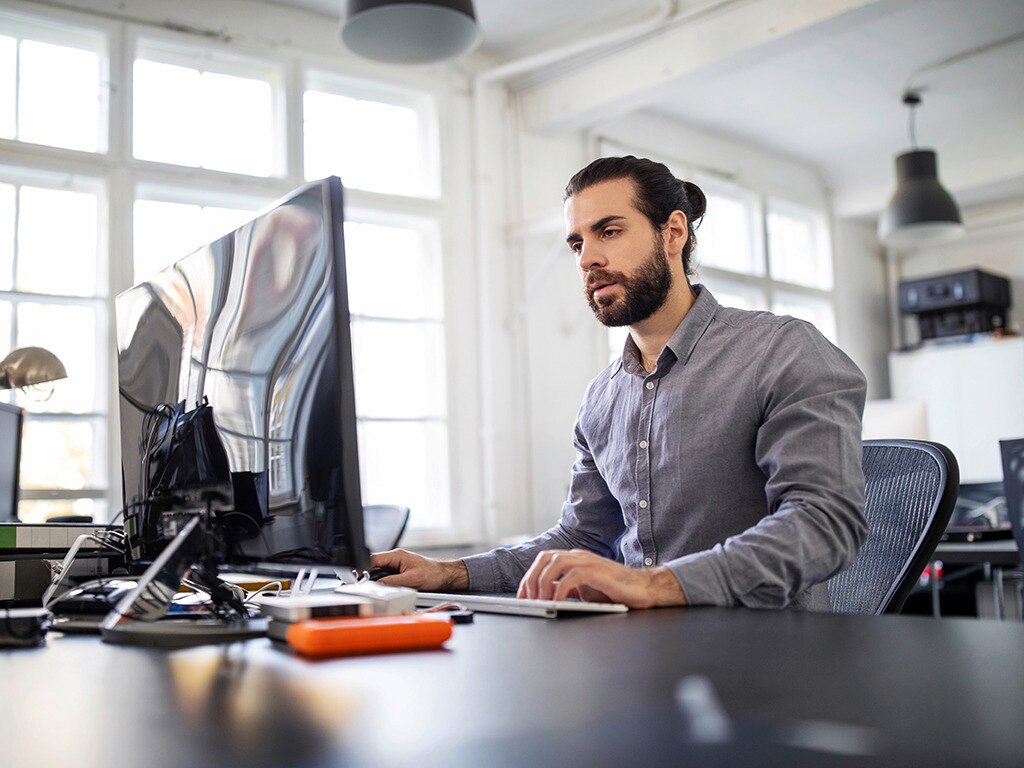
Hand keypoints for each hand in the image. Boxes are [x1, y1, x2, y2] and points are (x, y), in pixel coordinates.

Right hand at [369, 549, 468, 591]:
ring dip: (378, 581)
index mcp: (396, 555)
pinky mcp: (399, 572)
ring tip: (380, 589)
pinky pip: (387, 577)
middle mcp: (395, 558)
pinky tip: (388, 589)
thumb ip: (392, 582)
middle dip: (370, 577)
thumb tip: (378, 586)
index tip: (358, 578)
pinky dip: (385, 583)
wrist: (444, 576)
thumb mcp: (411, 580)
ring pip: (380, 573)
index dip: (364, 569)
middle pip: (374, 566)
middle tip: (368, 587)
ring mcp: (397, 565)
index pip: (373, 559)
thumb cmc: (432, 574)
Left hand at [516, 549, 686, 608]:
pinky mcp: (598, 572)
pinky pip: (572, 576)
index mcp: (574, 559)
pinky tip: (557, 603)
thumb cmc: (614, 591)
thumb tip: (544, 595)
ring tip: (540, 602)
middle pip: (545, 558)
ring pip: (555, 563)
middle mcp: (579, 556)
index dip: (529, 576)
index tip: (522, 595)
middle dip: (531, 578)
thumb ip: (565, 589)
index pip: (544, 560)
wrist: (643, 589)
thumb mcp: (583, 591)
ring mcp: (588, 562)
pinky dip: (560, 589)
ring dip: (543, 583)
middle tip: (527, 599)